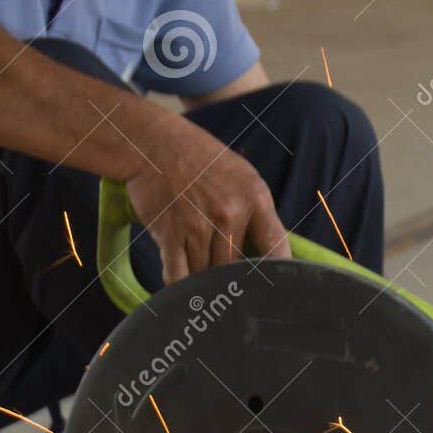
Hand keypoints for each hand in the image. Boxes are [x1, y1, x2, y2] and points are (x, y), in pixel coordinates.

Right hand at [125, 118, 290, 283]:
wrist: (154, 143)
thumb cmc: (201, 161)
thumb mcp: (242, 177)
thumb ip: (258, 214)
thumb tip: (269, 258)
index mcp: (255, 197)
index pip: (277, 248)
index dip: (278, 275)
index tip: (273, 289)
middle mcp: (229, 212)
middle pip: (236, 269)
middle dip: (228, 277)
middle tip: (222, 277)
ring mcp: (199, 224)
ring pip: (207, 275)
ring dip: (202, 280)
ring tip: (198, 268)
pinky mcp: (170, 233)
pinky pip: (178, 277)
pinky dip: (179, 285)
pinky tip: (181, 284)